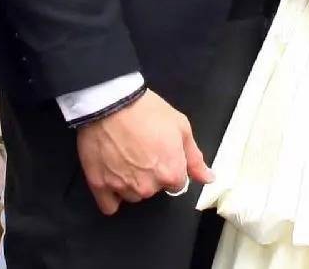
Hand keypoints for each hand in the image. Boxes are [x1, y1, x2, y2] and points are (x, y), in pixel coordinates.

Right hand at [74, 90, 209, 215]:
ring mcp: (122, 188)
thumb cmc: (149, 112)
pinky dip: (112, 196)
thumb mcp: (181, 127)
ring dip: (132, 183)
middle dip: (151, 175)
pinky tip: (112, 177)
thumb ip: (195, 158)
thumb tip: (209, 179)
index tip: (161, 152)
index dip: (170, 167)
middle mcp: (148, 187)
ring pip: (133, 195)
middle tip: (142, 150)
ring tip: (124, 158)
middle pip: (154, 189)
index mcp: (171, 174)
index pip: (177, 183)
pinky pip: (109, 205)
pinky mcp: (99, 186)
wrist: (110, 103)